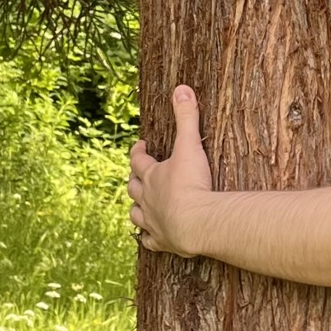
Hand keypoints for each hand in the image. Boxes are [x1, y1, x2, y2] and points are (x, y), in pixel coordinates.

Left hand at [128, 85, 215, 254]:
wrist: (197, 222)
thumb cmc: (193, 185)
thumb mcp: (190, 146)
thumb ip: (187, 118)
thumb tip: (181, 88)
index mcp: (152, 176)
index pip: (138, 160)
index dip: (138, 152)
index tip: (140, 145)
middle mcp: (147, 199)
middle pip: (133, 188)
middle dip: (134, 180)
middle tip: (137, 176)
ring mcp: (152, 221)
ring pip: (136, 214)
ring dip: (136, 208)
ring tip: (138, 206)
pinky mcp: (162, 241)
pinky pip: (148, 240)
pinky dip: (146, 237)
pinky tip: (147, 237)